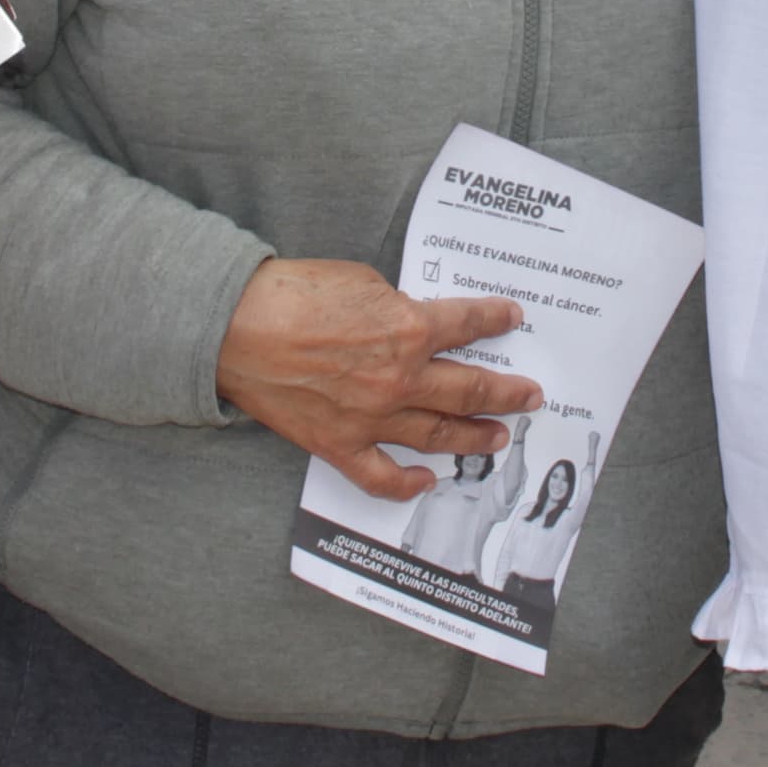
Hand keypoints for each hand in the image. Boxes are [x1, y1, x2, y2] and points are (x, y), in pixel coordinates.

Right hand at [215, 259, 536, 499]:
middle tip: (530, 395)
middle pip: (471, 390)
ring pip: (439, 436)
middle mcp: (401, 380)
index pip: (469, 324)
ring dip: (475, 438)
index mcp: (410, 330)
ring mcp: (372, 419)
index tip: (513, 319)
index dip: (496, 319)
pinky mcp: (339, 445)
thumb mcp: (361, 282)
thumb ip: (396, 308)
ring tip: (498, 439)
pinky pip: (382, 477)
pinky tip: (429, 481)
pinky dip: (409, 484)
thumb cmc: (293, 294)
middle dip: (508, 392)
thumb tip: (410, 322)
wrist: (236, 328)